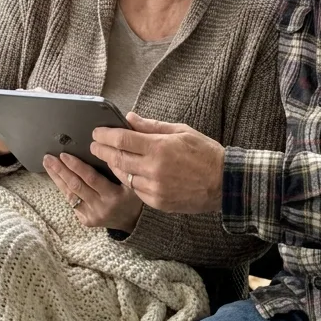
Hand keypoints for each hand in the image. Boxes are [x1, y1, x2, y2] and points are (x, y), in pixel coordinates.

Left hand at [44, 153, 142, 230]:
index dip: (76, 166)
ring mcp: (91, 215)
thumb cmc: (132, 196)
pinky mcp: (86, 220)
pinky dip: (63, 188)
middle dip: (60, 170)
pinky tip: (56, 177)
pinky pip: (72, 202)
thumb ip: (121, 167)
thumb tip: (105, 147)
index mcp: (113, 196)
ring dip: (57, 178)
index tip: (64, 154)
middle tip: (48, 157)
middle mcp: (100, 207)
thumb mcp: (133, 182)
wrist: (133, 221)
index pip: (91, 179)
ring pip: (70, 195)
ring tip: (47, 164)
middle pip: (76, 186)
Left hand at [91, 113, 224, 213]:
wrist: (225, 183)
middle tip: (95, 145)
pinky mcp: (158, 202)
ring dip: (115, 167)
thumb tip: (129, 118)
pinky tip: (130, 174)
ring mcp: (155, 188)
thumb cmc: (205, 153)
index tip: (96, 132)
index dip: (105, 135)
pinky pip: (136, 190)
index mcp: (159, 148)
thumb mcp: (181, 131)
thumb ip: (152, 126)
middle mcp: (153, 169)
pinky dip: (131, 181)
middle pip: (117, 158)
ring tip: (111, 158)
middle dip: (102, 150)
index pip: (122, 139)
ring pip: (124, 177)